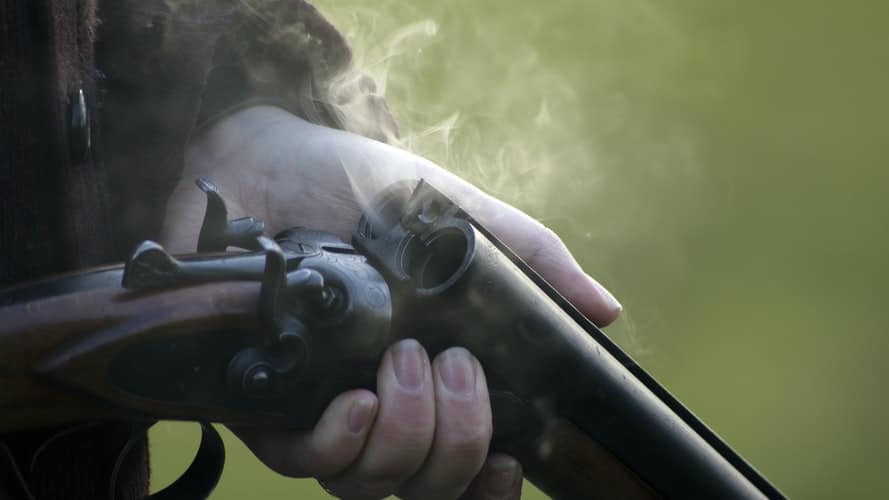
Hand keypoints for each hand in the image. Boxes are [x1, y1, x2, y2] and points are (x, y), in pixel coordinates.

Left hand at [161, 106, 620, 498]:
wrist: (277, 158)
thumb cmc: (366, 190)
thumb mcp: (459, 220)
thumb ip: (529, 263)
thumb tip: (605, 310)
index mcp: (427, 378)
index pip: (461, 469)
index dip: (488, 486)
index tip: (510, 462)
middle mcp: (377, 406)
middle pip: (423, 487)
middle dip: (456, 441)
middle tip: (455, 364)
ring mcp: (318, 408)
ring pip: (368, 485)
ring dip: (406, 435)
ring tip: (407, 360)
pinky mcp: (262, 400)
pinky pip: (301, 462)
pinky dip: (340, 442)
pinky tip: (357, 400)